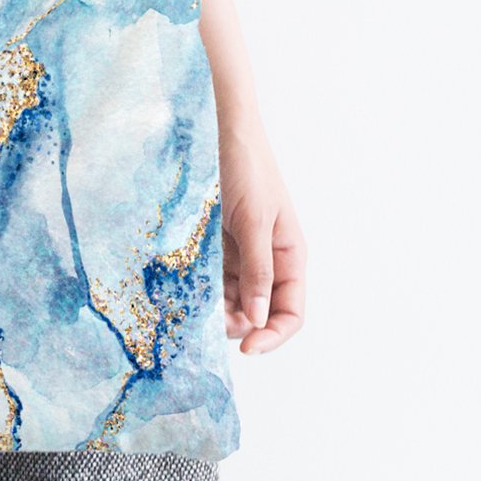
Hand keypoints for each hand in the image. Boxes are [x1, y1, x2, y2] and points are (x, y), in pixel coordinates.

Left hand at [218, 116, 306, 352]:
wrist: (223, 132)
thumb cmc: (247, 169)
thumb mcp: (253, 220)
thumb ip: (258, 270)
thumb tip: (257, 320)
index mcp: (290, 256)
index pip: (291, 312)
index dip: (273, 335)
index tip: (246, 348)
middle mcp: (270, 259)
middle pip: (261, 311)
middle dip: (239, 324)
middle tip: (210, 323)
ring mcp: (245, 252)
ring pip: (236, 298)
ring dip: (219, 308)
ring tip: (196, 307)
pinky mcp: (222, 243)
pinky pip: (217, 277)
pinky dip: (206, 287)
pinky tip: (189, 288)